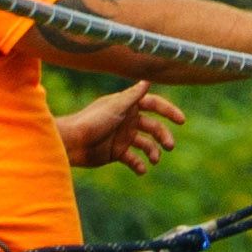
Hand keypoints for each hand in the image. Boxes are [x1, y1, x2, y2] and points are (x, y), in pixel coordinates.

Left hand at [58, 82, 190, 174]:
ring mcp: (123, 137)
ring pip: (146, 144)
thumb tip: (148, 80)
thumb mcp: (115, 107)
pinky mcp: (116, 153)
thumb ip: (132, 95)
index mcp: (128, 107)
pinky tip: (141, 170)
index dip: (168, 111)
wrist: (71, 142)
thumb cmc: (91, 121)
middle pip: (154, 127)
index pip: (154, 105)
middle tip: (170, 146)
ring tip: (154, 160)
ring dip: (153, 152)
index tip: (181, 121)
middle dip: (163, 136)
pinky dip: (139, 165)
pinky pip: (133, 159)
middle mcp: (128, 121)